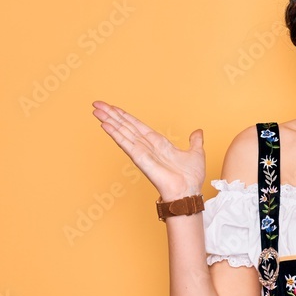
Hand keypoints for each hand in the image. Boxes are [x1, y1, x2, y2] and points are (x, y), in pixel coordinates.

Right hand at [91, 100, 205, 199]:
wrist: (189, 192)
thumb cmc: (191, 178)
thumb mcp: (196, 153)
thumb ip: (195, 141)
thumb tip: (198, 132)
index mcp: (158, 143)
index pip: (137, 126)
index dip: (125, 116)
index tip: (113, 107)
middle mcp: (147, 146)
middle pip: (126, 126)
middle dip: (112, 115)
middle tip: (97, 104)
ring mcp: (142, 152)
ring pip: (123, 132)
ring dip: (109, 121)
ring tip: (96, 110)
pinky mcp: (140, 159)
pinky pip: (126, 144)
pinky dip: (115, 134)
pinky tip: (105, 125)